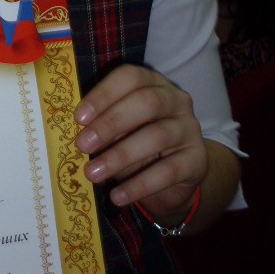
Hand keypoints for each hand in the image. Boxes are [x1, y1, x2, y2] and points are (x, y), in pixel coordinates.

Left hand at [74, 63, 206, 223]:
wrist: (174, 177)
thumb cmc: (137, 141)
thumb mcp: (120, 128)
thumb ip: (103, 123)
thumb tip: (77, 132)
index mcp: (153, 83)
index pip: (130, 77)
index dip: (104, 94)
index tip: (79, 118)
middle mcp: (176, 100)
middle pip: (147, 102)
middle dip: (110, 123)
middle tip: (82, 144)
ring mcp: (190, 129)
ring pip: (157, 136)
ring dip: (120, 156)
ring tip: (93, 173)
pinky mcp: (197, 160)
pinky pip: (168, 172)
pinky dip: (139, 185)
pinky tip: (117, 196)